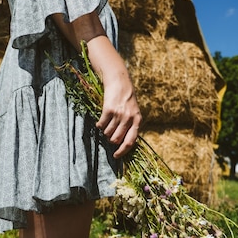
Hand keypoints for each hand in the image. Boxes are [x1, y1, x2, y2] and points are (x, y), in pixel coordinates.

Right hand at [87, 37, 141, 157]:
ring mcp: (119, 114)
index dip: (123, 151)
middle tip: (109, 134)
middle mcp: (129, 119)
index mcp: (137, 120)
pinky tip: (101, 120)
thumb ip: (131, 125)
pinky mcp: (109, 110)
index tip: (116, 156)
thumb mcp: (134, 111)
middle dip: (111, 139)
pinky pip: (101, 125)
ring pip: (108, 133)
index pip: (130, 141)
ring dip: (105, 131)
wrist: (119, 81)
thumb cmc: (126, 98)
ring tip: (107, 124)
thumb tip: (123, 143)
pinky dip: (100, 124)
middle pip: (116, 139)